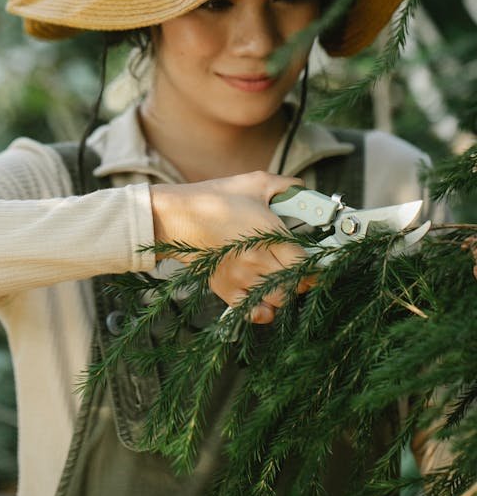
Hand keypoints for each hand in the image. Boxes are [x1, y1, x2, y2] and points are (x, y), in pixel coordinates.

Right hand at [149, 172, 314, 323]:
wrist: (178, 217)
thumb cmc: (215, 198)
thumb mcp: (254, 183)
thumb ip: (285, 185)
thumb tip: (302, 188)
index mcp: (270, 235)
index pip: (306, 264)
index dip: (316, 265)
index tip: (317, 262)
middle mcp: (259, 261)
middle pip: (296, 285)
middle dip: (302, 278)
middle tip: (298, 267)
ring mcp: (243, 278)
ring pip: (279, 300)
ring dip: (284, 292)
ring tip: (279, 279)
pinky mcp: (227, 290)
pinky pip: (254, 313)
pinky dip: (264, 310)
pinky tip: (263, 296)